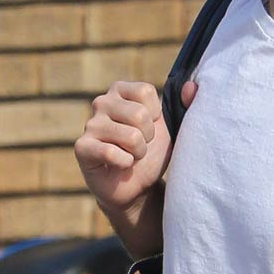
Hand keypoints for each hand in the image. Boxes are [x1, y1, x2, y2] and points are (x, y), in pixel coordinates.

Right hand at [75, 77, 195, 221]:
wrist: (136, 187)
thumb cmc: (151, 153)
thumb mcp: (170, 126)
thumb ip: (185, 104)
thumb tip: (191, 86)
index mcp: (120, 90)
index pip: (146, 92)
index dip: (154, 117)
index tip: (148, 129)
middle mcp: (101, 102)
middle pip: (139, 114)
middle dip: (147, 138)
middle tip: (138, 147)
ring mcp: (89, 124)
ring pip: (130, 136)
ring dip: (137, 153)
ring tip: (130, 157)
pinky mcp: (82, 147)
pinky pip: (112, 153)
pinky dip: (124, 164)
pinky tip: (119, 166)